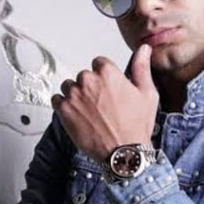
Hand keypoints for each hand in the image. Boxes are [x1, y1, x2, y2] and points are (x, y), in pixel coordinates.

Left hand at [51, 44, 158, 162]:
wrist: (123, 154)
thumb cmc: (136, 125)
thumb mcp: (147, 94)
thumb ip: (141, 67)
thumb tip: (144, 49)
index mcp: (107, 72)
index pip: (98, 63)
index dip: (104, 77)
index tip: (109, 90)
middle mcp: (88, 80)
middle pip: (83, 76)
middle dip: (90, 87)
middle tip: (102, 105)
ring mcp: (74, 95)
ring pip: (69, 87)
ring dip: (76, 96)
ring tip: (90, 112)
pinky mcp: (63, 110)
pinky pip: (57, 100)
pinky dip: (64, 106)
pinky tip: (78, 116)